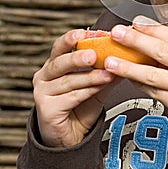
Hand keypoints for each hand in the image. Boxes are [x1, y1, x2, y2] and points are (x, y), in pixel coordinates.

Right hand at [33, 29, 117, 147]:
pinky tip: (99, 87)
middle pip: (60, 62)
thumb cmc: (80, 105)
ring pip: (69, 81)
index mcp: (54, 64)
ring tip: (107, 73)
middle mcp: (44, 76)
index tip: (83, 32)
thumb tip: (124, 55)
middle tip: (94, 54)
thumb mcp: (95, 84)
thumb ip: (105, 69)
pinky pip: (71, 97)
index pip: (59, 47)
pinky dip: (88, 91)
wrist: (70, 135)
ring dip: (90, 77)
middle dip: (78, 57)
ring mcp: (42, 92)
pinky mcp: (46, 109)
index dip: (70, 38)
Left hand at [104, 16, 167, 148]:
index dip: (153, 28)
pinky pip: (155, 92)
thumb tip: (157, 48)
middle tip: (118, 31)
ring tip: (110, 59)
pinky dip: (139, 84)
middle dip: (137, 39)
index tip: (136, 21)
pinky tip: (127, 79)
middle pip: (163, 49)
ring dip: (129, 65)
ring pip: (154, 72)